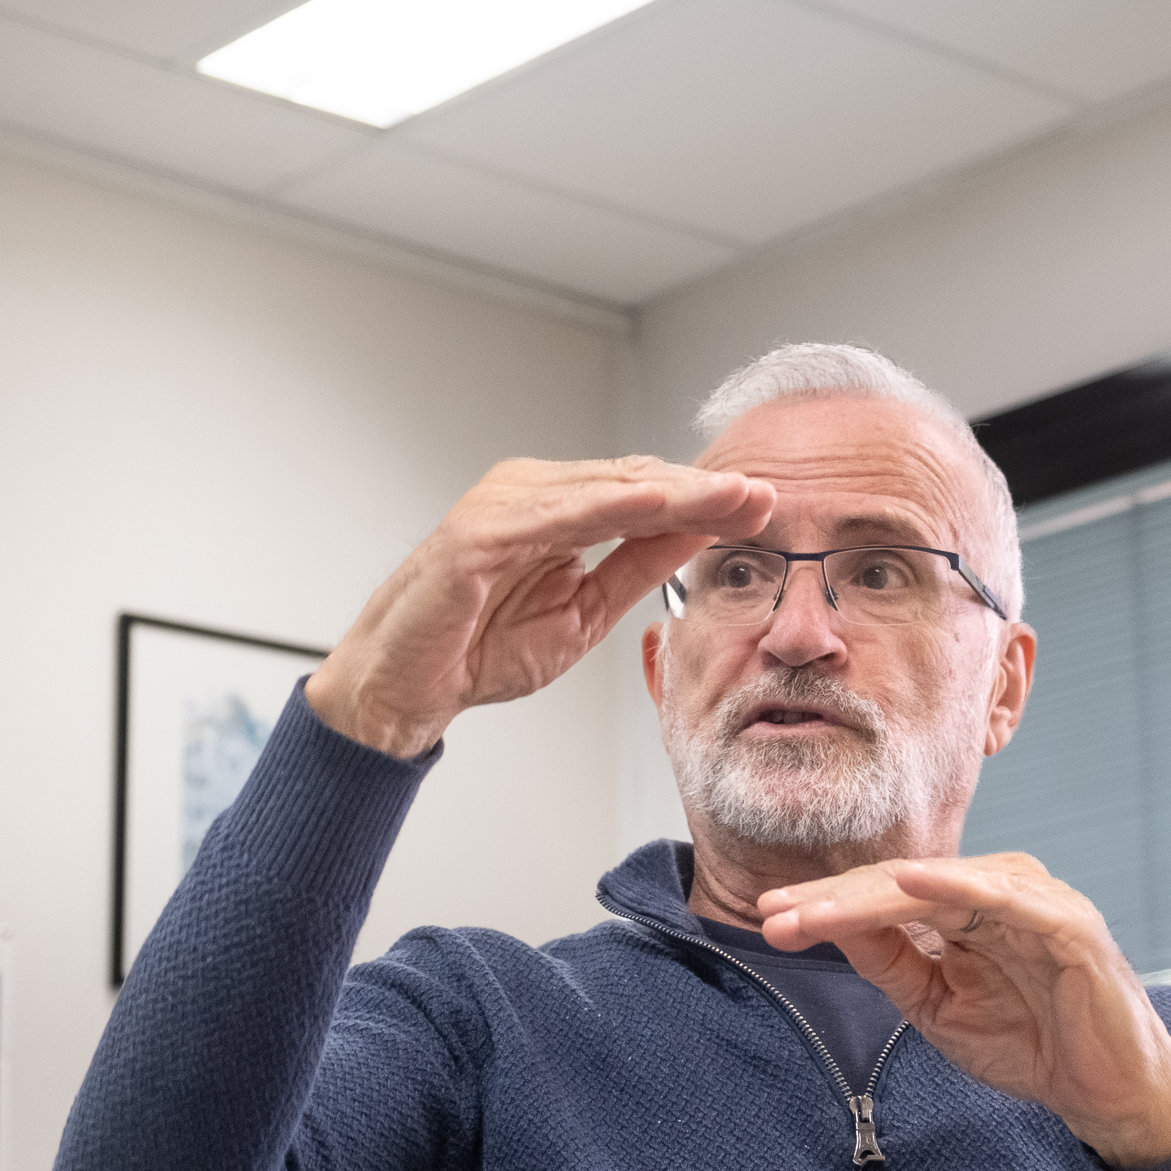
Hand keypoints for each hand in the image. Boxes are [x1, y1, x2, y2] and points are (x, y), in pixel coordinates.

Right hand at [307, 457, 774, 756]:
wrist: (406, 690)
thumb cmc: (478, 649)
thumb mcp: (584, 611)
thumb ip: (635, 566)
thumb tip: (697, 533)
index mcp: (556, 509)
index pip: (644, 494)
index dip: (705, 499)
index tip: (763, 504)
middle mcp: (530, 493)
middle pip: (633, 481)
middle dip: (702, 489)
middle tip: (765, 493)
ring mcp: (502, 506)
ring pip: (604, 488)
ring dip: (673, 491)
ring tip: (729, 495)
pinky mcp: (477, 534)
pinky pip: (555, 515)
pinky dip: (607, 506)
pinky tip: (656, 505)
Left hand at [759, 854, 1170, 1169]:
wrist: (1109, 1094)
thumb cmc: (1030, 1042)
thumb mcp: (938, 1007)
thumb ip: (893, 964)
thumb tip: (829, 928)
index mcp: (968, 906)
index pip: (884, 897)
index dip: (826, 906)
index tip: (767, 917)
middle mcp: (1000, 889)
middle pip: (901, 885)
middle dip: (833, 900)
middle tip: (772, 912)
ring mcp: (1036, 901)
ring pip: (941, 887)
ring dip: (872, 897)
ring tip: (815, 910)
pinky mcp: (1068, 925)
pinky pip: (1007, 899)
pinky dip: (960, 887)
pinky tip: (911, 883)